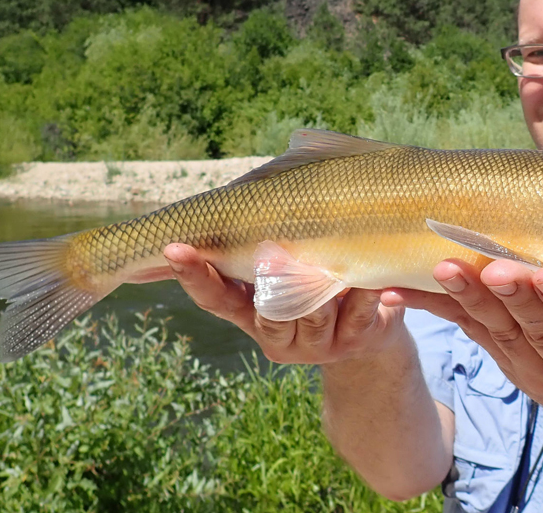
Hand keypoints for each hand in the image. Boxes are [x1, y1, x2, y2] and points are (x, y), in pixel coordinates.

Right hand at [163, 244, 405, 364]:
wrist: (369, 329)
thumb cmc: (316, 280)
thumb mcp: (283, 265)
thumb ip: (257, 242)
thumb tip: (226, 198)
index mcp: (250, 312)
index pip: (214, 298)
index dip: (193, 275)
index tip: (173, 247)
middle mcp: (277, 334)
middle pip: (267, 311)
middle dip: (269, 282)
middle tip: (266, 254)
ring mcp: (316, 344)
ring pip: (312, 314)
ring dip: (319, 286)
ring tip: (324, 264)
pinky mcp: (354, 342)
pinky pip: (359, 314)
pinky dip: (364, 295)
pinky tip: (368, 280)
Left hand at [382, 259, 542, 419]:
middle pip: (541, 328)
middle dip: (516, 297)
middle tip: (495, 271)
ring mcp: (531, 365)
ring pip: (498, 330)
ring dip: (470, 297)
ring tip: (446, 270)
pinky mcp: (497, 355)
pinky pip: (463, 328)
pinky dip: (431, 306)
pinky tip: (397, 291)